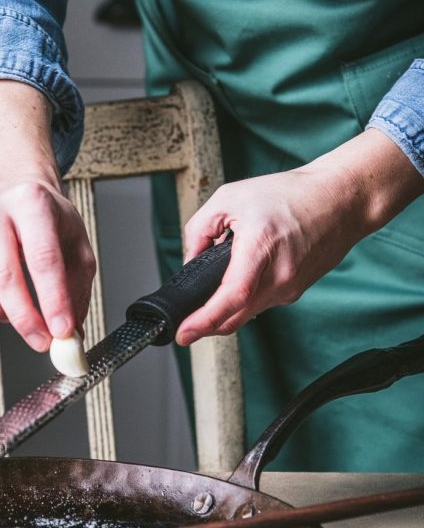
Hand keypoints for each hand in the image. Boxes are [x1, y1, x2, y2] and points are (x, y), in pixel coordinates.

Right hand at [0, 180, 94, 350]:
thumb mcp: (76, 247)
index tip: (62, 331)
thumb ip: (75, 292)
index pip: (43, 258)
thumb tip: (70, 336)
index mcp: (31, 203)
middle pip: (3, 274)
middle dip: (24, 317)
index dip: (53, 300)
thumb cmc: (46, 222)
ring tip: (14, 306)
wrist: (15, 192)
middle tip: (41, 341)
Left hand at [178, 128, 422, 345]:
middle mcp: (279, 274)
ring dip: (226, 311)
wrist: (342, 199)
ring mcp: (291, 286)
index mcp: (261, 247)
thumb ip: (199, 230)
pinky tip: (239, 283)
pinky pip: (262, 303)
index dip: (204, 320)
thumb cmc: (290, 194)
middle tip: (186, 327)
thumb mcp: (230, 197)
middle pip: (236, 316)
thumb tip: (190, 262)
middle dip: (207, 325)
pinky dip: (245, 299)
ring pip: (248, 312)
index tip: (184, 333)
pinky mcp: (296, 290)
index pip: (231, 297)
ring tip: (210, 299)